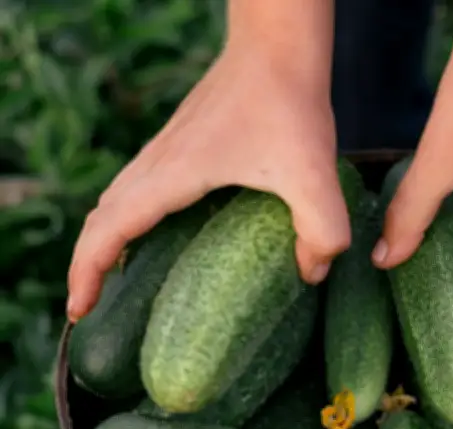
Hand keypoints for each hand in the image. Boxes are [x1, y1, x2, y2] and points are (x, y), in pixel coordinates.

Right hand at [67, 44, 345, 322]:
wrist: (278, 46)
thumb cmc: (289, 105)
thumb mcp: (315, 176)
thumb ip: (323, 232)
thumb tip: (311, 272)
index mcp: (172, 176)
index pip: (108, 230)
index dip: (87, 273)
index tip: (80, 310)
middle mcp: (158, 163)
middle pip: (101, 218)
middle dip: (88, 265)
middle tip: (90, 305)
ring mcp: (167, 150)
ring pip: (116, 200)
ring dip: (105, 238)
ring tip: (114, 276)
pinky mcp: (183, 143)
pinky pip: (139, 186)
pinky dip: (129, 216)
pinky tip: (157, 230)